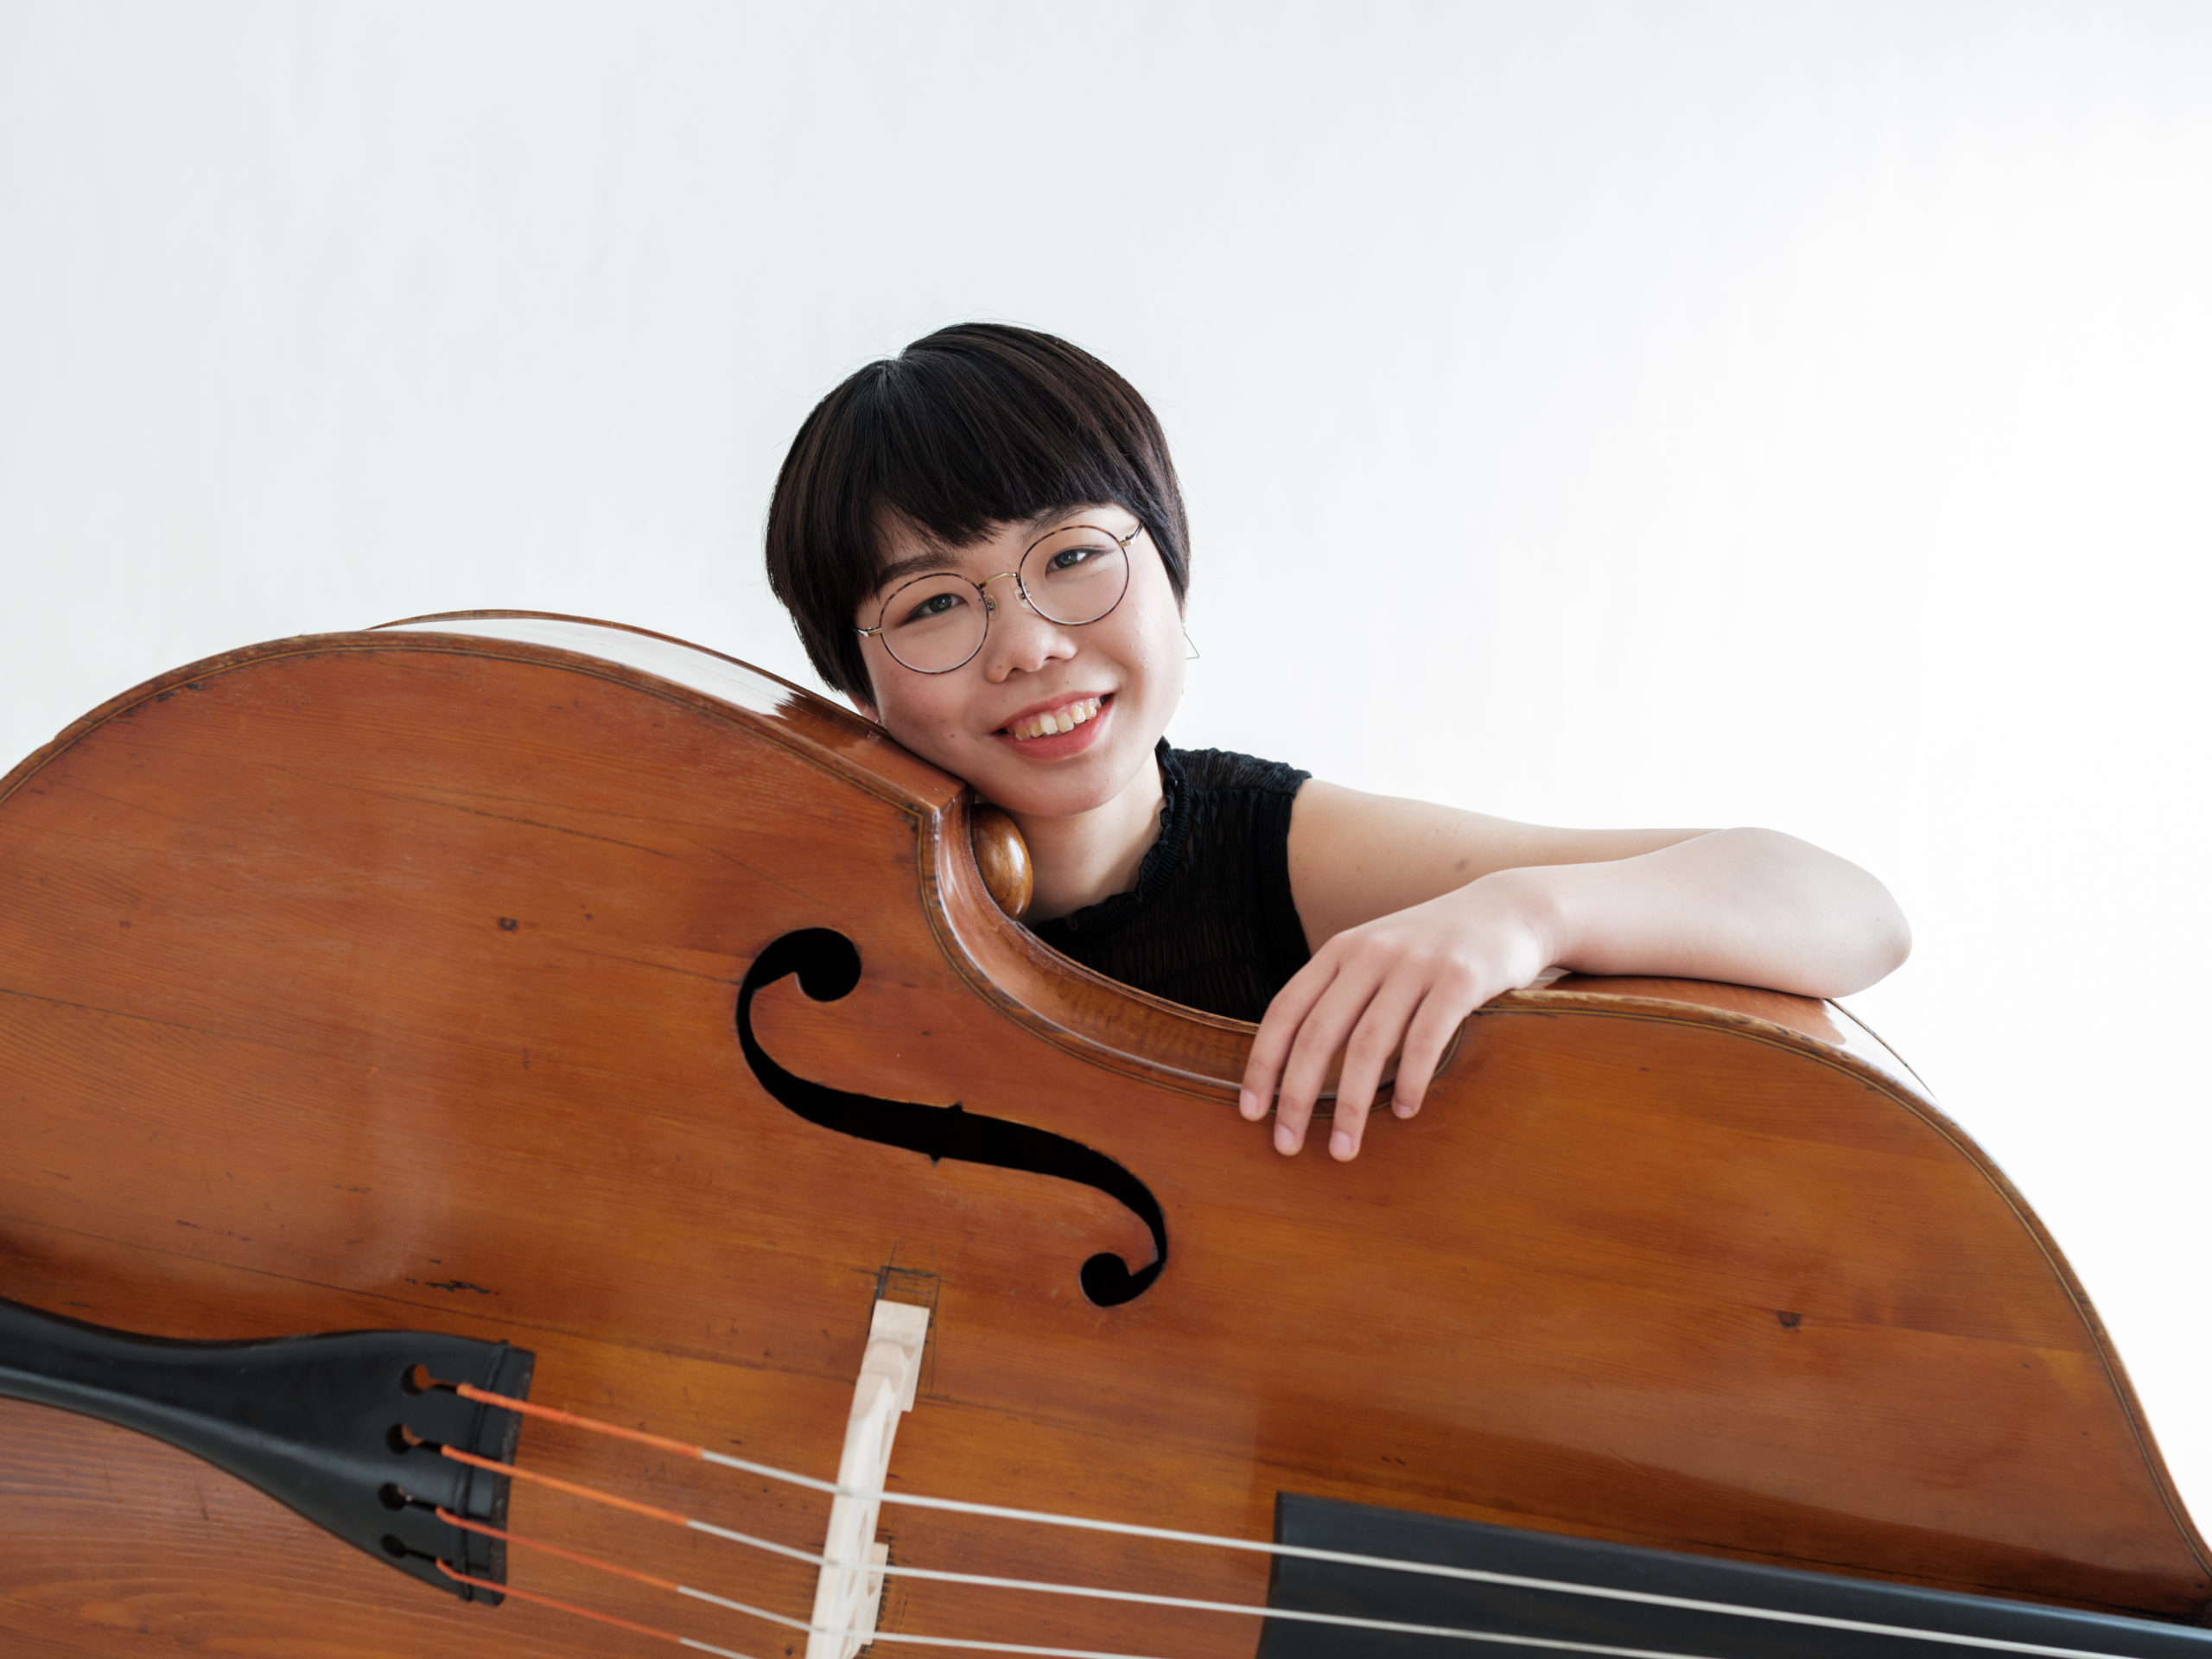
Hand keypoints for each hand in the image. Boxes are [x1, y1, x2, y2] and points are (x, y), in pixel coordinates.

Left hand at [1237, 874, 1554, 1160]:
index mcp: (1341, 951)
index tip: (1250, 1111)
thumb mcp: (1378, 955)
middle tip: (1287, 1146)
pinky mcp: (1460, 978)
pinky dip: (1411, 1082)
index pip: (1286, 1010)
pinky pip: (1426, 1040)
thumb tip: (1298, 1065)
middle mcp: (1371, 954)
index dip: (1262, 1063)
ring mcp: (1416, 964)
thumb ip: (1342, 995)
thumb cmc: (1434, 947)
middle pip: (1319, 1034)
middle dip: (1297, 1096)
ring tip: (1344, 1148)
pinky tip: (1406, 1113)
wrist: (1509, 908)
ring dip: (1353, 1106)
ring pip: (1369, 1045)